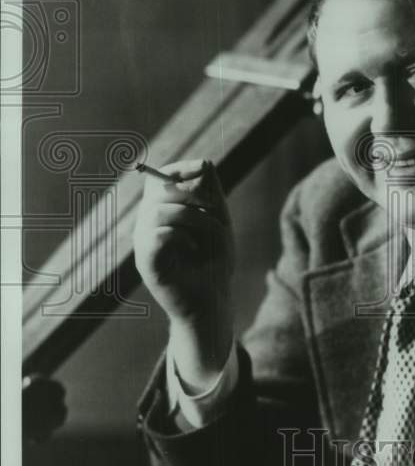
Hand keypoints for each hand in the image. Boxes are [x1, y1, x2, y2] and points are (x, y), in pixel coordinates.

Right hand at [133, 159, 234, 389]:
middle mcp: (148, 222)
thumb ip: (211, 192)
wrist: (212, 300)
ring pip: (161, 211)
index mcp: (162, 210)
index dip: (180, 169)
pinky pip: (159, 235)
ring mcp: (144, 241)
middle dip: (194, 194)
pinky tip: (193, 248)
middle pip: (160, 188)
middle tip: (213, 211)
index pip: (160, 175)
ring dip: (195, 219)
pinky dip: (183, 237)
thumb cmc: (214, 261)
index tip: (204, 173)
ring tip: (207, 236)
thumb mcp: (219, 220)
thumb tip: (203, 164)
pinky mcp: (146, 262)